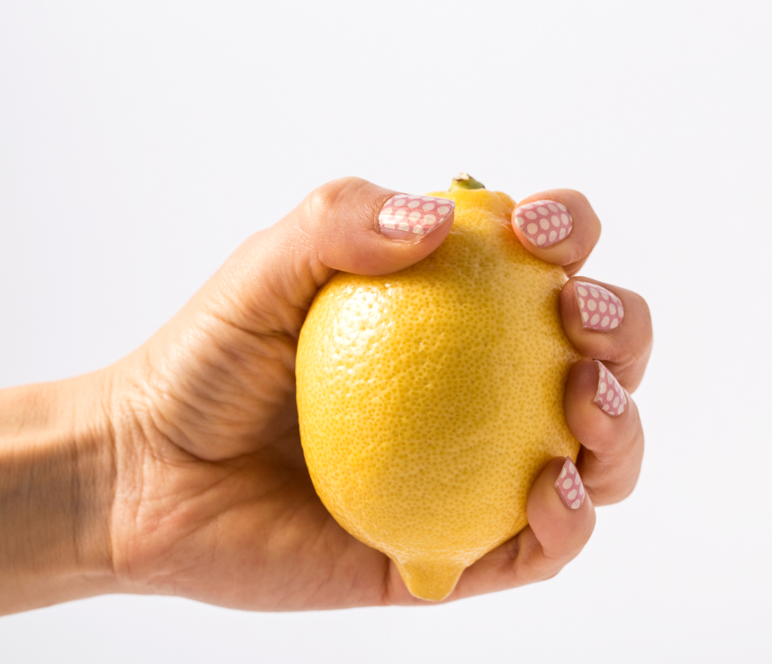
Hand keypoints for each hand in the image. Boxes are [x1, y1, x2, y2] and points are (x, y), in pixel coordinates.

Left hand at [102, 177, 651, 606]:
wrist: (149, 475)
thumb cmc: (203, 364)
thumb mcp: (264, 267)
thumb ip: (341, 218)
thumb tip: (445, 219)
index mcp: (444, 313)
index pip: (538, 262)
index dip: (568, 233)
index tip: (535, 233)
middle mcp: (473, 390)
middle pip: (594, 355)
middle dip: (622, 329)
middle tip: (578, 322)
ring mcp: (470, 473)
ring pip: (594, 454)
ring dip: (620, 427)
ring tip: (583, 405)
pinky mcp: (452, 553)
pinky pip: (537, 548)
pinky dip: (569, 524)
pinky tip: (551, 494)